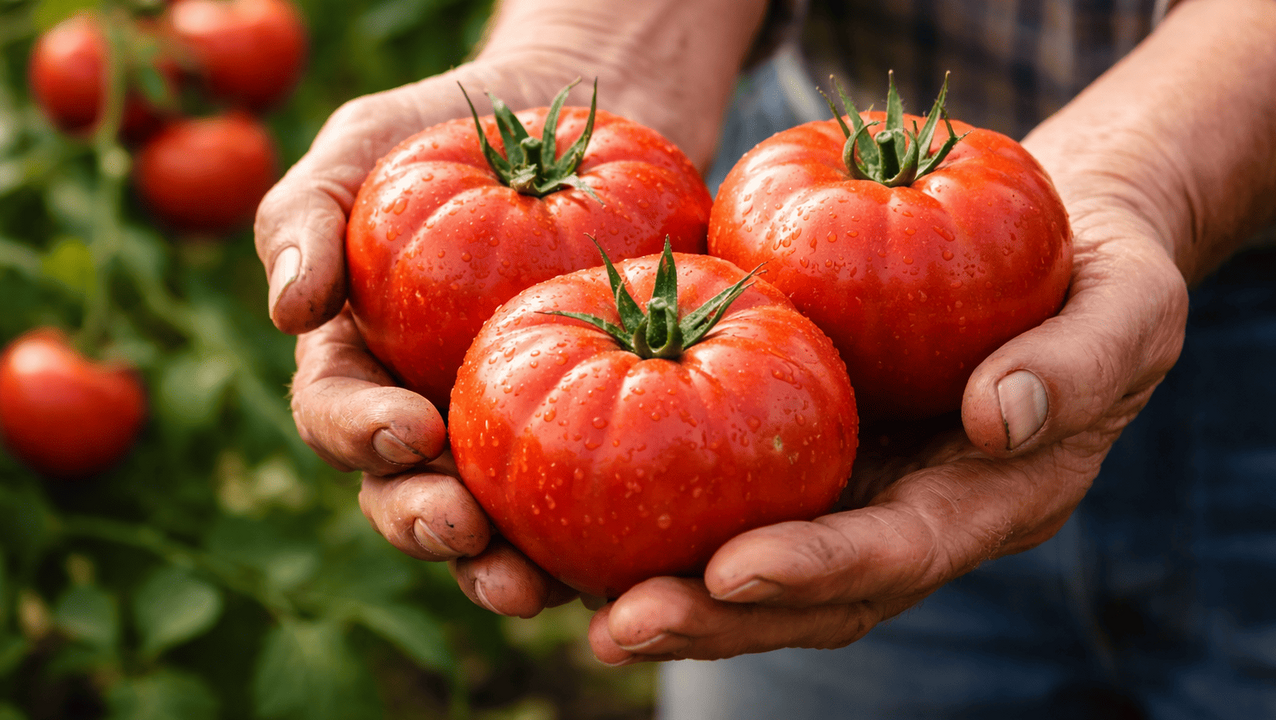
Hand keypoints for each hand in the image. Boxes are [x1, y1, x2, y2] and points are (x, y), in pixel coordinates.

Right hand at [258, 0, 767, 616]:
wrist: (576, 115)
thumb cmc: (452, 129)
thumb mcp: (367, 147)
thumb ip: (307, 217)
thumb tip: (285, 311)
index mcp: (363, 366)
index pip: (342, 419)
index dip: (364, 437)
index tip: (413, 429)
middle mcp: (430, 420)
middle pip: (407, 499)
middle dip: (427, 528)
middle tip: (463, 530)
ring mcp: (509, 437)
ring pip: (494, 529)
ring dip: (501, 569)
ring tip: (532, 588)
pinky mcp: (595, 434)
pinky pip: (590, 503)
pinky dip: (597, 540)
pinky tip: (624, 559)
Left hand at [584, 183, 1189, 663]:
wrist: (1060, 252)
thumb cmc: (1106, 279)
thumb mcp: (1125, 309)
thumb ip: (1075, 366)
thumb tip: (993, 415)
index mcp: (982, 504)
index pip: (895, 555)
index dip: (818, 571)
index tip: (734, 570)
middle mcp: (902, 517)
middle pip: (803, 593)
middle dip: (713, 617)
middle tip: (614, 624)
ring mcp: (849, 489)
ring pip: (748, 560)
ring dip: (663, 585)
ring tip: (563, 589)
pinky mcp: (805, 448)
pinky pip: (725, 487)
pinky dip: (651, 504)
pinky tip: (567, 496)